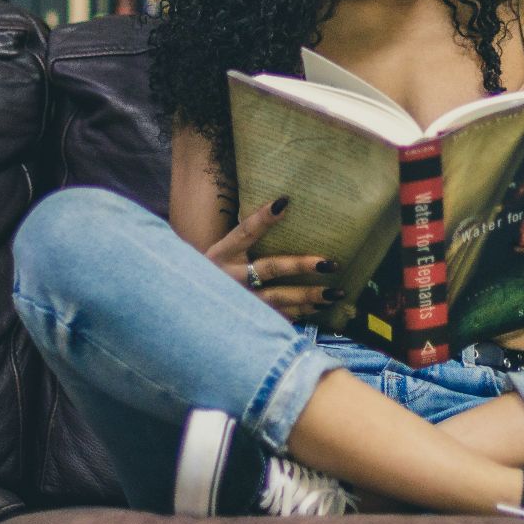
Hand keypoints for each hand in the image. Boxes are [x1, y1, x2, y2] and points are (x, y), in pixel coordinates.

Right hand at [204, 197, 345, 319]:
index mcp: (221, 254)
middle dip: (301, 265)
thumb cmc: (213, 273)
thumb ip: (246, 236)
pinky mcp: (247, 320)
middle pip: (269, 268)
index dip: (263, 218)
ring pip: (278, 298)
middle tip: (330, 263)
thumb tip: (282, 206)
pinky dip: (300, 313)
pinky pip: (278, 317)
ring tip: (335, 292)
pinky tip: (320, 308)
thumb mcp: (221, 252)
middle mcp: (230, 277)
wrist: (188, 308)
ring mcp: (239, 301)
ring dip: (309, 296)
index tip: (284, 202)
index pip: (244, 231)